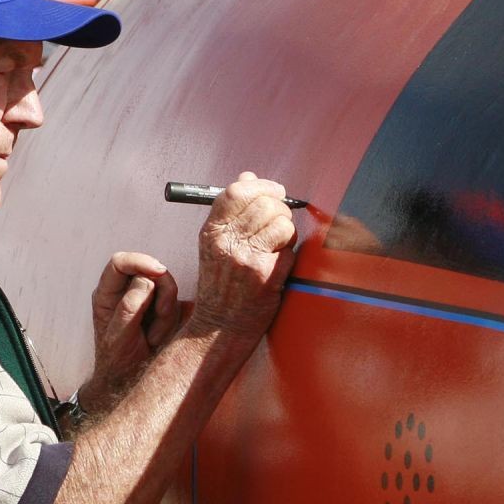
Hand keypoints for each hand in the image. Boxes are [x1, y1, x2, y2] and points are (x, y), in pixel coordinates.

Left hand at [86, 252, 179, 413]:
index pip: (119, 262)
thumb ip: (129, 307)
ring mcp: (145, 299)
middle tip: (156, 322)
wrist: (130, 381)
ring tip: (153, 337)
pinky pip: (175, 303)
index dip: (140, 261)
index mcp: (106, 294)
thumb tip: (146, 280)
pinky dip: (171, 320)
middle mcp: (125, 291)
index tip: (159, 271)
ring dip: (166, 313)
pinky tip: (159, 337)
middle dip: (160, 295)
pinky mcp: (161, 308)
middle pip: (150, 272)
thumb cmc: (118, 360)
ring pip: (167, 288)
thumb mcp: (119, 337)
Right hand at [193, 174, 296, 341]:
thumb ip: (230, 211)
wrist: (219, 326)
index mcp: (212, 232)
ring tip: (276, 248)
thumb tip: (248, 177)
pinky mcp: (266, 277)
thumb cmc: (221, 284)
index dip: (262, 186)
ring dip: (287, 234)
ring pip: (283, 226)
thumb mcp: (215, 244)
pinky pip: (290, 252)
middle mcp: (227, 243)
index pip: (237, 192)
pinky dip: (288, 258)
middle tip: (279, 224)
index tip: (276, 191)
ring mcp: (246, 260)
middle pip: (266, 205)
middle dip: (281, 211)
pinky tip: (276, 267)